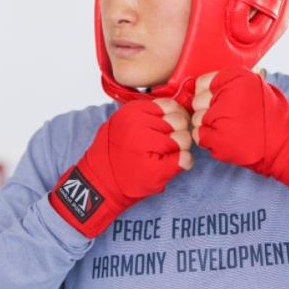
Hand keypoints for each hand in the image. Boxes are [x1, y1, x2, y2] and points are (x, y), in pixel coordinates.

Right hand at [50, 98, 191, 237]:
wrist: (101, 182)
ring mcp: (146, 147)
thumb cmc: (118, 151)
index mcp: (133, 112)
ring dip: (180, 148)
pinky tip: (171, 166)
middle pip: (180, 121)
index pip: (171, 105)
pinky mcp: (155, 169)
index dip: (176, 116)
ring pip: (184, 139)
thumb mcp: (127, 122)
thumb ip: (150, 113)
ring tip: (165, 155)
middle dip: (179, 131)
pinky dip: (184, 162)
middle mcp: (138, 126)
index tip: (170, 128)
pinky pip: (186, 158)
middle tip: (167, 144)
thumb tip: (181, 110)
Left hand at [191, 65, 288, 199]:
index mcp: (237, 76)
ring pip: (196, 120)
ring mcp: (222, 116)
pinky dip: (210, 140)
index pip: (201, 83)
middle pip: (197, 101)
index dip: (208, 94)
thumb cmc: (271, 116)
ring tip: (231, 129)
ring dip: (209, 127)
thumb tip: (200, 85)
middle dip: (207, 111)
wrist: (285, 144)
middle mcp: (228, 93)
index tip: (221, 101)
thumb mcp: (255, 85)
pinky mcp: (218, 138)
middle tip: (229, 118)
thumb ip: (230, 82)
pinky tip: (227, 139)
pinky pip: (199, 136)